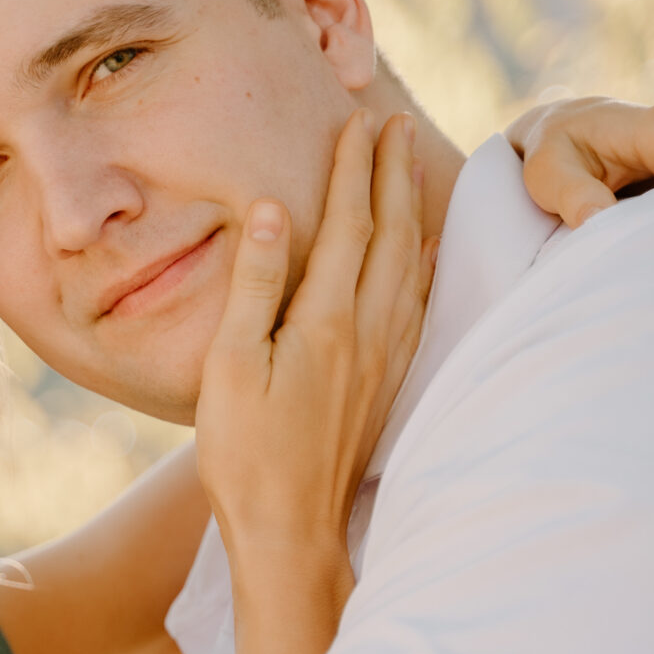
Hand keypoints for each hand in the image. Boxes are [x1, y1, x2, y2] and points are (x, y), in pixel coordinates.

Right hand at [196, 108, 432, 574]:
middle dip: (391, 175)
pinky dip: (421, 269)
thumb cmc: (247, 455)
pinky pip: (415, 309)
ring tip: (411, 171)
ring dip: (410, 213)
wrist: (290, 533)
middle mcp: (368, 335)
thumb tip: (274, 209)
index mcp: (327, 322)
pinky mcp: (384, 388)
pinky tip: (422, 259)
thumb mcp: (231, 366)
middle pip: (390, 237)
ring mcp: (382, 363)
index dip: (353, 169)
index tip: (355, 121)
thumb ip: (256, 284)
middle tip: (391, 125)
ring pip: (410, 268)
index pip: (348, 225)